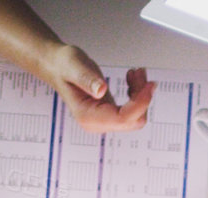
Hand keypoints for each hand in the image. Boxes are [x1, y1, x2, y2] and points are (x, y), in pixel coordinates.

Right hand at [40, 45, 156, 133]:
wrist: (59, 66)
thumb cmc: (63, 66)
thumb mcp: (73, 67)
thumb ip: (87, 79)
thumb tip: (101, 91)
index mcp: (88, 116)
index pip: (122, 119)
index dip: (140, 103)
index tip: (149, 85)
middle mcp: (98, 122)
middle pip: (133, 119)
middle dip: (142, 97)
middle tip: (139, 72)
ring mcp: (105, 119)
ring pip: (136, 115)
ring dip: (141, 93)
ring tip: (135, 72)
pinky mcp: (111, 112)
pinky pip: (133, 109)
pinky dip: (137, 93)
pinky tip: (132, 77)